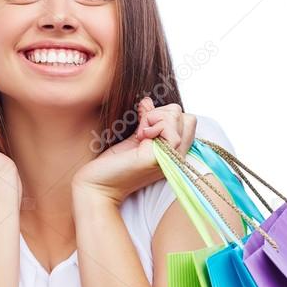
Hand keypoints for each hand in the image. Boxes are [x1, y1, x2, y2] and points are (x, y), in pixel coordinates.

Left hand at [72, 97, 196, 205]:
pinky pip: (170, 129)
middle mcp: (177, 158)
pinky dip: (154, 123)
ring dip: (156, 117)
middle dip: (164, 114)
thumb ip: (147, 122)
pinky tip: (140, 136)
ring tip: (140, 133)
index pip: (188, 121)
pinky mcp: (160, 158)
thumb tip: (148, 100)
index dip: (166, 116)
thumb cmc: (113, 165)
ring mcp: (171, 159)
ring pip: (180, 118)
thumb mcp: (136, 139)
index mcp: (173, 153)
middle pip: (188, 118)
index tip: (144, 124)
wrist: (97, 185)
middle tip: (142, 129)